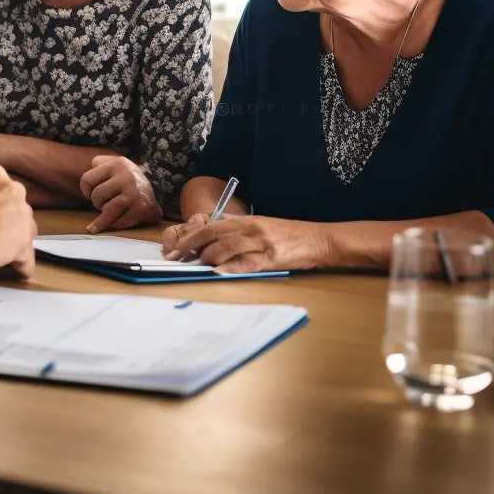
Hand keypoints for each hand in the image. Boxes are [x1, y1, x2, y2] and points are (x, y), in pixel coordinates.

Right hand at [0, 164, 36, 278]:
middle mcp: (16, 190)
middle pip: (17, 206)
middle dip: (8, 218)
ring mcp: (24, 217)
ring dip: (16, 238)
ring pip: (27, 229)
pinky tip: (13, 270)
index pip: (1, 186)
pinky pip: (27, 258)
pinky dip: (21, 265)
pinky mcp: (24, 242)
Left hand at [79, 156, 162, 232]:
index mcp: (117, 163)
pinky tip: (113, 225)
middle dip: (97, 203)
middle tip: (103, 204)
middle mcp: (127, 175)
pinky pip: (119, 222)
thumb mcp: (115, 164)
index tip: (90, 194)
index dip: (85, 190)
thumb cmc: (127, 180)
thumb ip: (99, 164)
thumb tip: (87, 178)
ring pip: (107, 209)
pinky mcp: (141, 208)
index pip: (87, 179)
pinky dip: (114, 225)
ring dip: (102, 218)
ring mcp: (135, 192)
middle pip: (96, 195)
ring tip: (101, 221)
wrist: (154, 195)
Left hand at [162, 215, 330, 272]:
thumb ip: (238, 227)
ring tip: (192, 265)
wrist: (319, 239)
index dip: (190, 237)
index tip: (174, 248)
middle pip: (212, 233)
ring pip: (226, 246)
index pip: (210, 226)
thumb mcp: (261, 225)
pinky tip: (217, 271)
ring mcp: (260, 242)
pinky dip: (230, 267)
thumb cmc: (289, 235)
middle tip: (174, 257)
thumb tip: (215, 229)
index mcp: (246, 221)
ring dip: (206, 256)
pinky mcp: (272, 257)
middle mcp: (250, 228)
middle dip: (190, 245)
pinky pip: (246, 262)